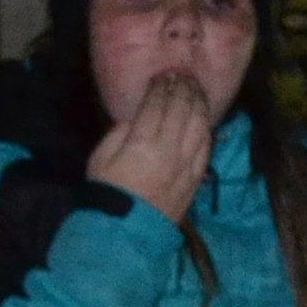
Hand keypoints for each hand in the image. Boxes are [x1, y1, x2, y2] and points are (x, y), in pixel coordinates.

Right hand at [87, 71, 217, 222]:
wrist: (124, 233)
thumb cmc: (107, 193)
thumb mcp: (101, 157)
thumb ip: (120, 132)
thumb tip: (138, 118)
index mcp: (142, 143)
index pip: (157, 104)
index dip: (162, 85)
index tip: (164, 74)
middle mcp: (169, 150)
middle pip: (182, 109)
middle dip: (182, 88)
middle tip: (182, 75)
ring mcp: (185, 165)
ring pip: (199, 124)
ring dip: (198, 103)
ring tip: (195, 90)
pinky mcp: (195, 179)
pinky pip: (206, 147)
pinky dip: (205, 128)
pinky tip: (202, 118)